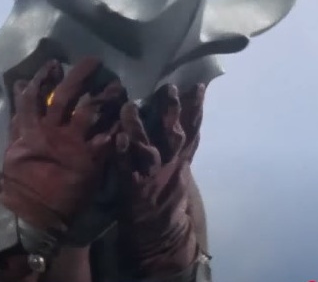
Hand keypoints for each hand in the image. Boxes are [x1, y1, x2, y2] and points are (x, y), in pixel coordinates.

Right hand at [0, 58, 120, 233]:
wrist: (34, 212)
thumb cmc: (22, 179)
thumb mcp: (15, 144)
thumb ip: (20, 115)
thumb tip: (20, 83)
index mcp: (31, 128)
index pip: (35, 95)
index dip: (44, 77)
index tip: (55, 63)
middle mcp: (52, 131)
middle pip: (66, 96)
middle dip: (79, 77)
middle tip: (94, 61)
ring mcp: (72, 144)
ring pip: (90, 112)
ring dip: (105, 96)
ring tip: (117, 85)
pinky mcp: (90, 160)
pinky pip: (108, 138)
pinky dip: (118, 127)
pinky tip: (128, 118)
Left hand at [115, 83, 205, 276]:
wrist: (159, 232)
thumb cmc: (166, 192)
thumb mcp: (180, 166)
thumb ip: (182, 141)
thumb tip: (187, 114)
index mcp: (180, 157)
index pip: (192, 129)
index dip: (196, 108)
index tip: (199, 85)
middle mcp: (170, 164)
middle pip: (174, 134)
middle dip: (172, 111)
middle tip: (169, 88)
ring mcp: (152, 176)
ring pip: (148, 148)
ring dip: (139, 127)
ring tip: (129, 107)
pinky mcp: (134, 187)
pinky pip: (127, 168)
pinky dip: (123, 154)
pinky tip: (118, 139)